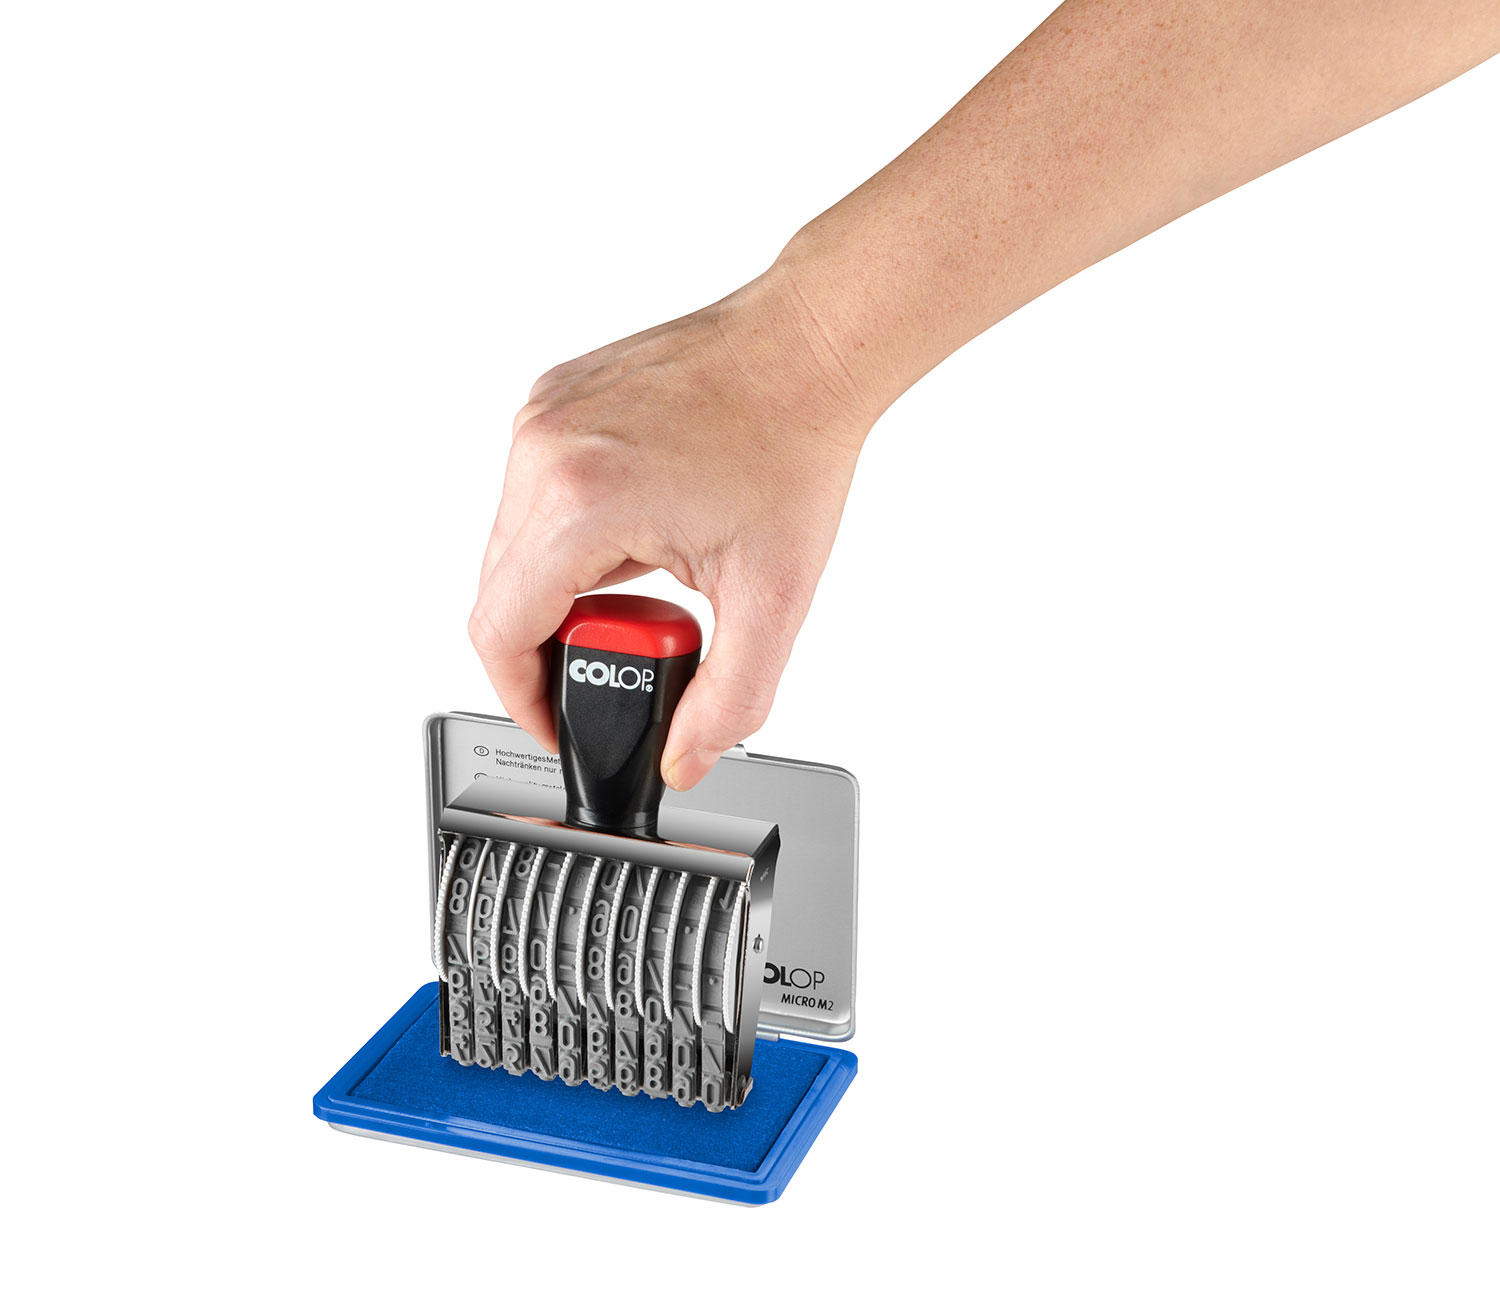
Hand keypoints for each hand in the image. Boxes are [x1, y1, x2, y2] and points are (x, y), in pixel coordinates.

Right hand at [469, 268, 876, 790]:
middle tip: (634, 646)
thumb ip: (728, 702)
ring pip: (512, 547)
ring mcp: (540, 419)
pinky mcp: (550, 401)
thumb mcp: (772, 600)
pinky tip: (640, 533)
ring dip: (565, 588)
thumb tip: (685, 760)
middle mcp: (542, 452)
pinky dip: (569, 536)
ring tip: (650, 583)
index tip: (560, 720)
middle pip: (500, 594)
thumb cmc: (795, 449)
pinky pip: (531, 497)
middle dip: (557, 643)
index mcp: (581, 503)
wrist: (807, 349)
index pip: (500, 631)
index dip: (524, 697)